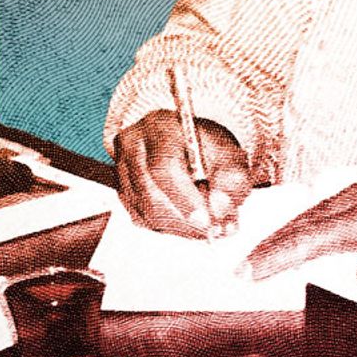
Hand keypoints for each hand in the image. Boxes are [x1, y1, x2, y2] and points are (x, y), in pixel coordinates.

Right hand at [114, 110, 252, 237]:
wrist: (188, 143)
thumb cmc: (207, 146)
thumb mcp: (230, 153)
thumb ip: (233, 178)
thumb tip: (221, 207)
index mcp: (159, 126)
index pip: (163, 166)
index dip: (185, 197)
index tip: (207, 220)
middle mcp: (133, 146)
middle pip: (149, 193)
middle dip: (184, 220)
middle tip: (211, 230)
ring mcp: (123, 170)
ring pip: (146, 212)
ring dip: (181, 227)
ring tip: (209, 227)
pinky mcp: (124, 193)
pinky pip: (144, 220)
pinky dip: (171, 227)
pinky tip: (192, 224)